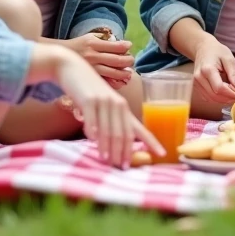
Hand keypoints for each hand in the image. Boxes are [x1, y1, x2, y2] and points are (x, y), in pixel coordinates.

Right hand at [48, 48, 163, 168]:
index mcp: (124, 108)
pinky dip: (93, 133)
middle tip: (122, 167)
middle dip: (123, 152)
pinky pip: (92, 120)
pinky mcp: (88, 100)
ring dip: (108, 148)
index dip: (152, 142)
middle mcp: (117, 105)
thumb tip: (116, 145)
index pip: (140, 129)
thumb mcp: (104, 104)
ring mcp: (104, 102)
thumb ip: (111, 121)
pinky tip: (93, 141)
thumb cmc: (89, 90)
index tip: (162, 154)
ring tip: (107, 161)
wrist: (72, 68)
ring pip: (108, 130)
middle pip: (124, 134)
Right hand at [61, 33, 133, 87]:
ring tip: (128, 72)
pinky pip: (107, 82)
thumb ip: (104, 40)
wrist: (58, 58)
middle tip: (131, 60)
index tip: (129, 46)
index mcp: (93, 44)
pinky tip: (120, 81)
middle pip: (118, 60)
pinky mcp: (90, 78)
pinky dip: (116, 83)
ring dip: (125, 73)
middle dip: (129, 61)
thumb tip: (122, 44)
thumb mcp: (89, 38)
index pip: (116, 46)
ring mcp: (92, 69)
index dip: (126, 46)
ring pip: (114, 73)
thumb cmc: (77, 46)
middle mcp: (93, 56)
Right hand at [192, 38, 234, 103]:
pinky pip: (207, 97)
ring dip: (222, 99)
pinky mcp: (196, 86)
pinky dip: (217, 98)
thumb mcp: (228, 58)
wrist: (202, 48)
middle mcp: (199, 77)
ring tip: (232, 94)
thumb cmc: (216, 51)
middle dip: (227, 98)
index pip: (219, 88)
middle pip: (214, 95)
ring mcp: (196, 83)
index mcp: (207, 69)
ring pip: (210, 98)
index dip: (230, 94)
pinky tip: (224, 93)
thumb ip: (233, 73)